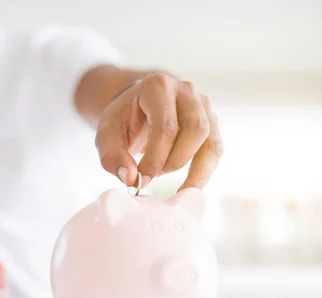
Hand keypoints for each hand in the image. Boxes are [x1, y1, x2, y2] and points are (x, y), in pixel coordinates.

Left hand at [95, 73, 223, 190]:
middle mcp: (186, 91)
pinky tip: (189, 187)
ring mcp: (203, 105)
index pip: (166, 126)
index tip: (141, 181)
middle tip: (153, 175)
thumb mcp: (106, 134)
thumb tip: (131, 180)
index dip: (155, 159)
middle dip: (174, 161)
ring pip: (211, 141)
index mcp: (157, 87)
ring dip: (193, 170)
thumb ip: (113, 157)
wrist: (136, 106)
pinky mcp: (212, 122)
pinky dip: (205, 172)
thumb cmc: (122, 119)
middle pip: (195, 129)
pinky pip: (216, 149)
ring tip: (171, 184)